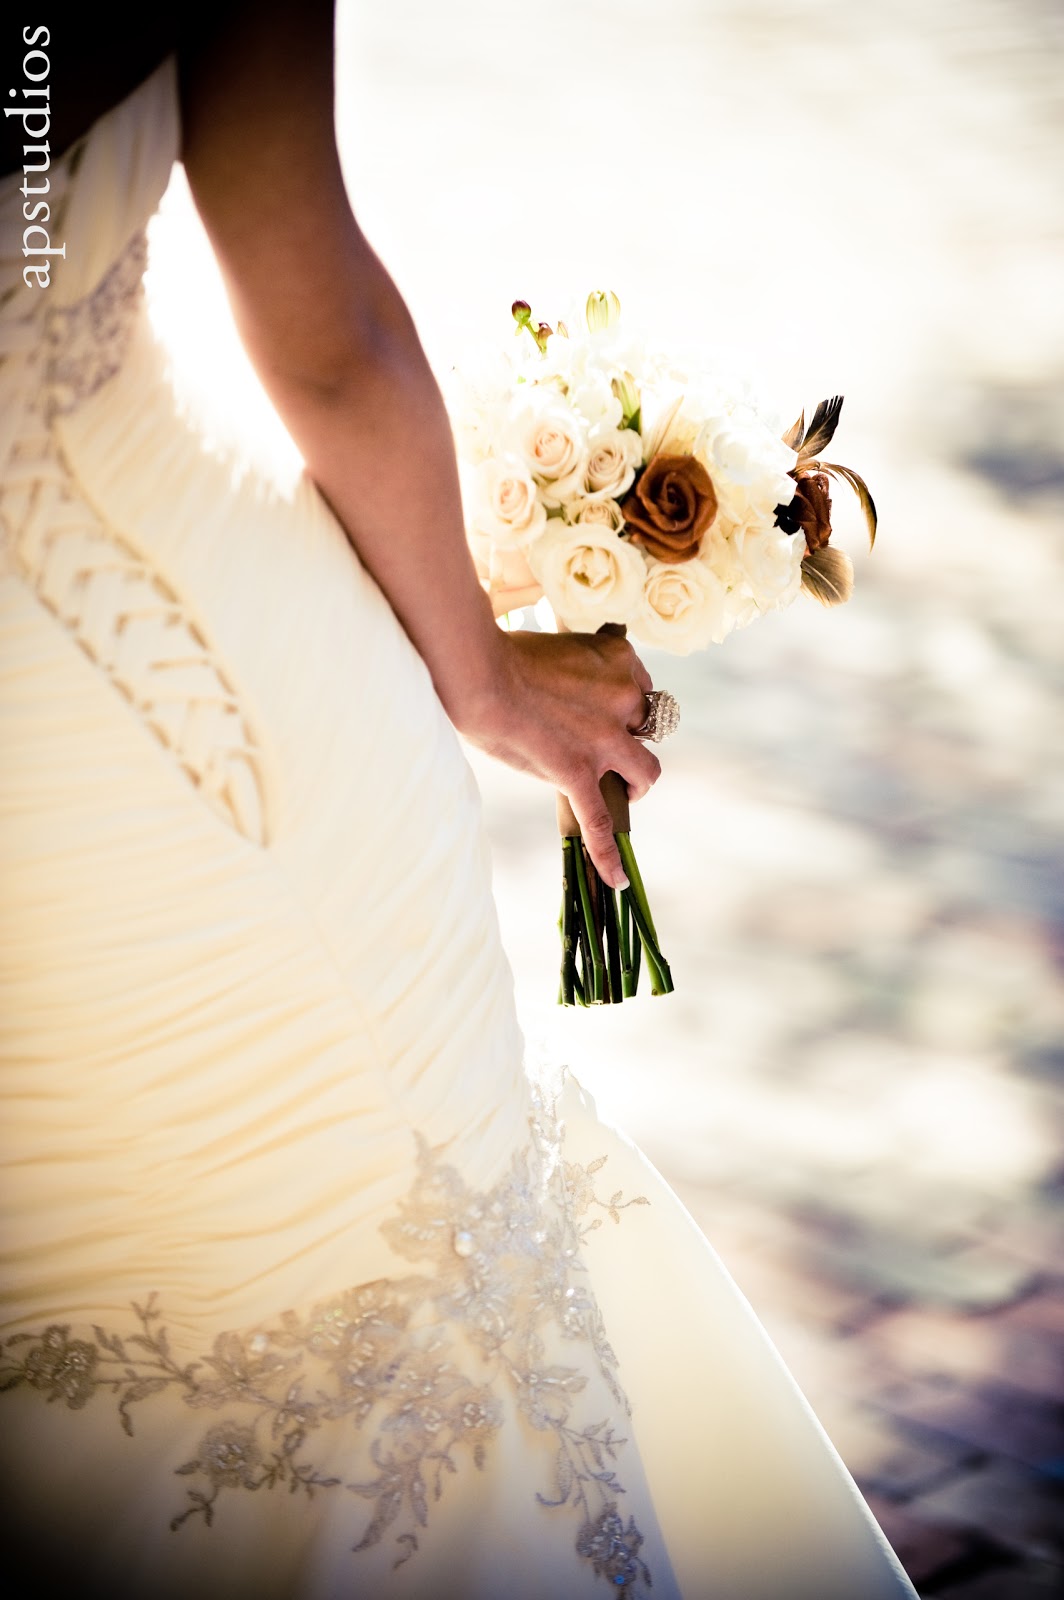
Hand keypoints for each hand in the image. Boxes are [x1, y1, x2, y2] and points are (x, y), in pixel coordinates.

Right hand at [451, 628, 661, 888]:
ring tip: (624, 790)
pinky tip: (616, 878)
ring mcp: (604, 739)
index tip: (604, 708)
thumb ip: (576, 672)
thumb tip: (571, 694)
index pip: (641, 685)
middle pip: (647, 725)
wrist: (480, 676)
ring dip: (637, 781)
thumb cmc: (502, 657)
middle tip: (600, 740)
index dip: (624, 702)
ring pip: (646, 770)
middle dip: (629, 735)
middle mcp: (622, 697)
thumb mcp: (557, 650)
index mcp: (617, 659)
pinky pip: (600, 820)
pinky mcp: (578, 772)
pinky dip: (608, 853)